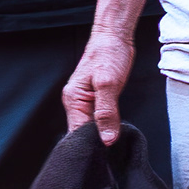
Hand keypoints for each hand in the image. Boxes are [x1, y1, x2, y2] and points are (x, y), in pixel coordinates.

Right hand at [61, 25, 135, 141]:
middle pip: (83, 131)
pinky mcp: (96, 97)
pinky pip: (98, 117)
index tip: (104, 153)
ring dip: (103, 132)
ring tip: (115, 141)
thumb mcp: (109, 84)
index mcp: (73, 99)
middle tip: (112, 149)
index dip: (90, 144)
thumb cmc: (109, 53)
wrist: (115, 34)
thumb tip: (107, 139)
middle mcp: (76, 101)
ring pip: (92, 125)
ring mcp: (86, 99)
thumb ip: (107, 112)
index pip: (77, 133)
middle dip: (96, 140)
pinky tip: (115, 128)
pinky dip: (106, 123)